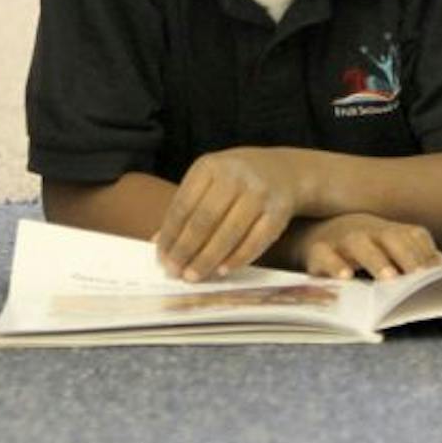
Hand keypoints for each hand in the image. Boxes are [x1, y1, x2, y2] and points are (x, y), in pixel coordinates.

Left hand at [155, 148, 306, 281]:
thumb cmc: (235, 181)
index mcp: (210, 166)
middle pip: (204, 220)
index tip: (161, 258)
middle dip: (186, 250)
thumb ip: (185, 209)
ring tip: (193, 276)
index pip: (183, 205)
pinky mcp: (279, 211)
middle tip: (175, 272)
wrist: (283, 171)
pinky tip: (222, 270)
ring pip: (229, 233)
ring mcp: (259, 193)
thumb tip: (158, 243)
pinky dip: (237, 259)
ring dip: (208, 259)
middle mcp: (235, 175)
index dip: (170, 235)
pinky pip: (255, 241)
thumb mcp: (208, 183)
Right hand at [294, 214, 441, 280]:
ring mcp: (343, 239)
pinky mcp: (317, 252)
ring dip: (376, 261)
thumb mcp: (390, 247)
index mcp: (391, 231)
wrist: (312, 231)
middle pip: (392, 238)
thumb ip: (420, 259)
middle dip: (408, 256)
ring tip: (389, 278)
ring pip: (361, 246)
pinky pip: (325, 258)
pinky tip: (345, 278)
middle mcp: (370, 231)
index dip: (428, 255)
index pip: (415, 238)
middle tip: (419, 276)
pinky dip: (334, 267)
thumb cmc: (363, 246)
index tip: (441, 274)